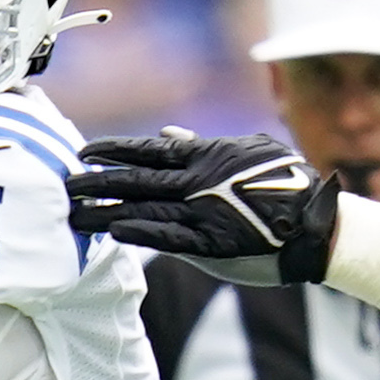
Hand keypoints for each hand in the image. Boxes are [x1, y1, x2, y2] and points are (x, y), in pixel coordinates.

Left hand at [69, 132, 338, 288]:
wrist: (316, 224)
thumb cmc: (286, 185)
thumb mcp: (247, 151)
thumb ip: (203, 146)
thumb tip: (168, 135)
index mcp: (206, 155)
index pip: (147, 150)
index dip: (112, 151)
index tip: (83, 153)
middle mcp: (198, 182)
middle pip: (134, 179)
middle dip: (95, 183)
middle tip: (63, 186)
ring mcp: (204, 213)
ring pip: (143, 210)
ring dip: (104, 212)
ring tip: (72, 216)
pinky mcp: (212, 244)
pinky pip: (168, 237)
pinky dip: (140, 233)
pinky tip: (113, 232)